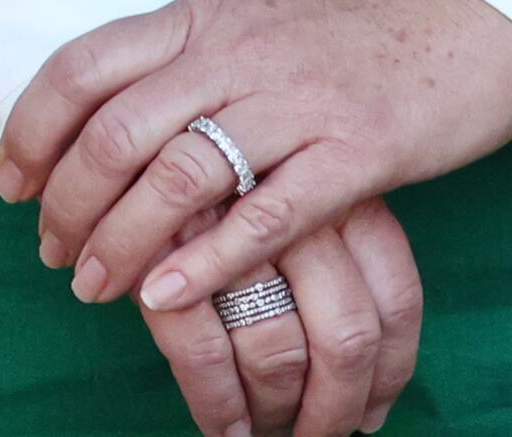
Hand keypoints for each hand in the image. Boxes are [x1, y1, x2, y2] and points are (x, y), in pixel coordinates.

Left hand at [0, 0, 511, 321]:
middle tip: (53, 254)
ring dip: (123, 241)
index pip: (84, 67)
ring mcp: (297, 101)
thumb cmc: (341, 31)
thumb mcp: (243, 23)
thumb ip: (177, 65)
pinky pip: (266, 215)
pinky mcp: (357, 152)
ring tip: (95, 287)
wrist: (463, 10)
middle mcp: (235, 53)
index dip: (34, 130)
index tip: (11, 185)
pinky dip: (207, 261)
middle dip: (70, 202)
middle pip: (118, 132)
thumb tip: (95, 125)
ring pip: (180, 177)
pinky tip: (169, 297)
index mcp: (198, 18)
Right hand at [141, 195, 418, 436]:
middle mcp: (300, 207)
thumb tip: (369, 402)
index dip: (390, 373)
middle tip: (315, 435)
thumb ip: (334, 268)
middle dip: (335, 407)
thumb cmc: (220, 176)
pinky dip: (218, 406)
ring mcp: (234, 229)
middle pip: (347, 338)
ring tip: (262, 431)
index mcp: (345, 194)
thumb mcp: (297, 199)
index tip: (370, 413)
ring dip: (274, 412)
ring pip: (279, 353)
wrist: (115, 107)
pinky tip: (223, 428)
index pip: (396, 300)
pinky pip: (206, 354)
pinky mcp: (167, 250)